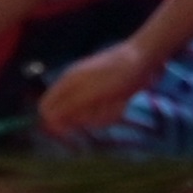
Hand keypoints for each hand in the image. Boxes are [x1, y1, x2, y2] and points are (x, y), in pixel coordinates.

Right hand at [34, 39, 148, 141]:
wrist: (145, 58)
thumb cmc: (118, 73)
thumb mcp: (92, 90)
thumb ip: (68, 105)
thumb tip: (47, 119)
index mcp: (67, 82)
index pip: (47, 108)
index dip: (54, 124)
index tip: (71, 135)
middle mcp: (77, 88)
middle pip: (70, 117)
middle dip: (88, 118)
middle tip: (104, 108)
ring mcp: (92, 92)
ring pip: (89, 117)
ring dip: (104, 115)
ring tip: (117, 102)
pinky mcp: (106, 96)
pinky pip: (104, 114)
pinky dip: (113, 111)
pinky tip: (123, 101)